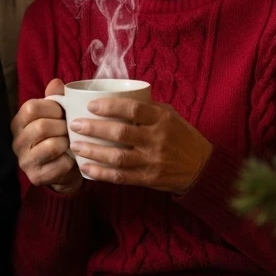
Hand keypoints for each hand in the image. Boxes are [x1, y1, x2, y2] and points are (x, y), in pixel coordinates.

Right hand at [11, 78, 82, 195]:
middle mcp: (17, 141)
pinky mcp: (36, 177)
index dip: (53, 107)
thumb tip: (56, 82)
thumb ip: (56, 98)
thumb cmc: (59, 135)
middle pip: (42, 126)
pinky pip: (60, 164)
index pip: (31, 107)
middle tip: (70, 129)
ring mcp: (25, 161)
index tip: (63, 112)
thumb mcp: (56, 114)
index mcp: (19, 122)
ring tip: (70, 142)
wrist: (62, 169)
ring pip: (52, 145)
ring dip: (67, 142)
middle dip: (63, 126)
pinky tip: (71, 158)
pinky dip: (71, 160)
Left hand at [70, 97, 212, 193]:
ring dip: (93, 152)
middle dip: (94, 128)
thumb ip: (147, 107)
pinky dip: (102, 173)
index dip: (110, 106)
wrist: (200, 166)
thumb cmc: (181, 136)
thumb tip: (116, 97)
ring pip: (118, 157)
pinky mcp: (148, 179)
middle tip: (75, 125)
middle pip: (121, 133)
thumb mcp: (170, 115)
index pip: (133, 109)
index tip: (91, 105)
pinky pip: (121, 177)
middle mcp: (157, 139)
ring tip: (75, 146)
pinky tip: (86, 168)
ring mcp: (152, 160)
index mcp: (162, 119)